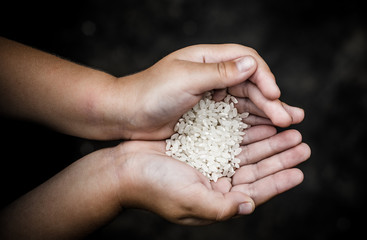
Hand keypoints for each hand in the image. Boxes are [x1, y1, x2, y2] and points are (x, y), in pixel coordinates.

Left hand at [101, 44, 303, 139]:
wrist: (126, 115)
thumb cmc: (150, 92)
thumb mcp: (185, 78)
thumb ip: (219, 72)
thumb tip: (252, 63)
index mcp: (206, 58)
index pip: (245, 60)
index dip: (263, 76)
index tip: (274, 95)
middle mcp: (211, 74)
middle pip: (249, 84)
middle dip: (270, 100)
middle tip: (291, 118)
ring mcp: (210, 95)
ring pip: (245, 101)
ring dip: (266, 112)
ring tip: (287, 124)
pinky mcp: (206, 115)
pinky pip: (233, 117)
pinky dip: (250, 123)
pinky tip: (264, 131)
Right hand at [114, 127, 309, 224]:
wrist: (124, 168)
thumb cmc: (153, 186)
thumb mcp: (189, 200)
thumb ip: (221, 207)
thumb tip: (249, 206)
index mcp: (216, 200)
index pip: (255, 191)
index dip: (278, 181)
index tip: (300, 171)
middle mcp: (216, 183)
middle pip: (256, 169)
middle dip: (279, 157)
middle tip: (301, 144)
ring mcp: (209, 163)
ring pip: (246, 152)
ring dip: (267, 142)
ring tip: (288, 130)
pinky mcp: (201, 146)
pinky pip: (230, 137)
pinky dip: (245, 131)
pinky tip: (259, 123)